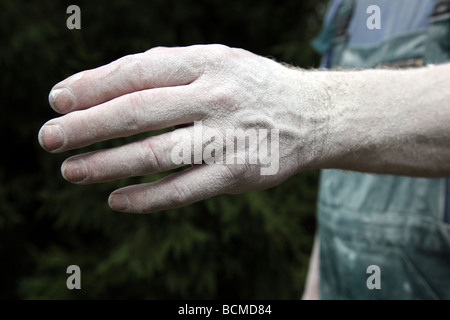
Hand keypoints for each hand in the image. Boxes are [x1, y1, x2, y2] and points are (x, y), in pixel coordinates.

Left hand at [38, 44, 328, 212]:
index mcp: (208, 63)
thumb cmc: (253, 88)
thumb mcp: (217, 62)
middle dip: (87, 126)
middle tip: (49, 138)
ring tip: (72, 171)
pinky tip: (117, 200)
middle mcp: (216, 97)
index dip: (93, 86)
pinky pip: (181, 190)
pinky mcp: (236, 175)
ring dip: (107, 165)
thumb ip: (168, 70)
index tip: (58, 100)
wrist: (313, 115)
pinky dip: (145, 198)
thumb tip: (105, 89)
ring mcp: (227, 138)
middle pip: (138, 113)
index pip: (138, 72)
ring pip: (154, 154)